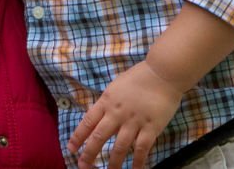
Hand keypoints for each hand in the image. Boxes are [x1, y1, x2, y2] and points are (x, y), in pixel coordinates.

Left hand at [67, 60, 181, 168]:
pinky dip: (138, 162)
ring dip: (113, 162)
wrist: (163, 73)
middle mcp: (117, 113)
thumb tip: (99, 116)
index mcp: (106, 101)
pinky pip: (142, 149)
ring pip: (119, 147)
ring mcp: (134, 122)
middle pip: (99, 137)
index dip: (78, 137)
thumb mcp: (116, 86)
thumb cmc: (139, 76)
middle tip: (83, 166)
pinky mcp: (151, 128)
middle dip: (89, 154)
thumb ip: (108, 102)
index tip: (71, 149)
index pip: (87, 122)